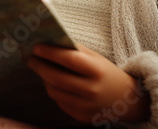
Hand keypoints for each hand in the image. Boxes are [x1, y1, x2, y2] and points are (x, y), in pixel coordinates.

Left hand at [28, 43, 149, 124]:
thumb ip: (75, 50)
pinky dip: (54, 91)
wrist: (126, 99)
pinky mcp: (81, 116)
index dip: (50, 52)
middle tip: (31, 58)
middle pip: (56, 78)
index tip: (36, 47)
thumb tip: (50, 41)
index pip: (69, 59)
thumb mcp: (96, 58)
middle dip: (40, 66)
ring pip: (54, 91)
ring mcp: (86, 106)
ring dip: (44, 79)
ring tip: (41, 69)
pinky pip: (60, 102)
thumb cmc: (106, 73)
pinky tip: (53, 82)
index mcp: (97, 71)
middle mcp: (92, 90)